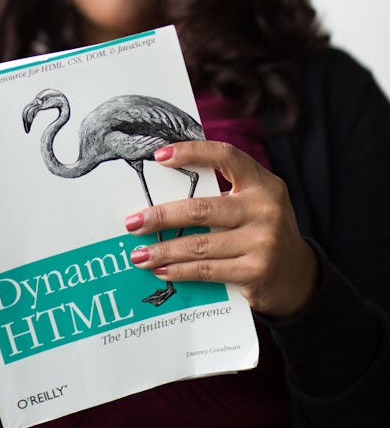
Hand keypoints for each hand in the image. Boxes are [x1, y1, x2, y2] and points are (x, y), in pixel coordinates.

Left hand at [124, 141, 319, 319]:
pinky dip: (179, 270)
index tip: (159, 156)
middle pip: (201, 208)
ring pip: (199, 244)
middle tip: (132, 222)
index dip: (192, 152)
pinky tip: (161, 269)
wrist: (296, 276)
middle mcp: (266, 209)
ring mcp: (263, 241)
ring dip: (163, 249)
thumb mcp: (252, 203)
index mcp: (263, 183)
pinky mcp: (256, 271)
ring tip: (139, 253)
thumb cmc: (261, 230)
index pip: (225, 156)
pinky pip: (207, 269)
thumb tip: (162, 191)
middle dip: (160, 216)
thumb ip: (220, 192)